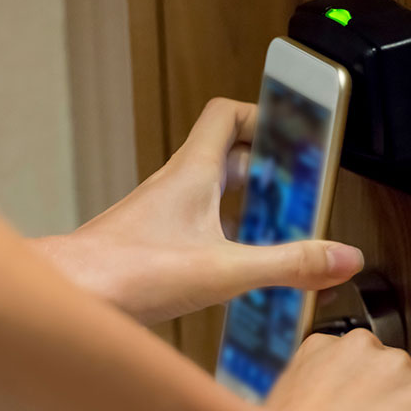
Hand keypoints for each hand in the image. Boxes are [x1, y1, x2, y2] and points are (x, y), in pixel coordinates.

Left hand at [34, 97, 363, 323]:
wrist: (68, 296)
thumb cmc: (124, 274)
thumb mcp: (224, 270)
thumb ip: (287, 264)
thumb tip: (341, 257)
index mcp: (192, 174)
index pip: (226, 114)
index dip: (262, 114)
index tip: (294, 132)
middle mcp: (174, 187)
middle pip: (226, 155)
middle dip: (265, 167)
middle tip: (297, 186)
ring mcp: (160, 215)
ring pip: (210, 192)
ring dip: (244, 203)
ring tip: (278, 228)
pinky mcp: (150, 244)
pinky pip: (195, 224)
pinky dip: (222, 235)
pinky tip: (237, 267)